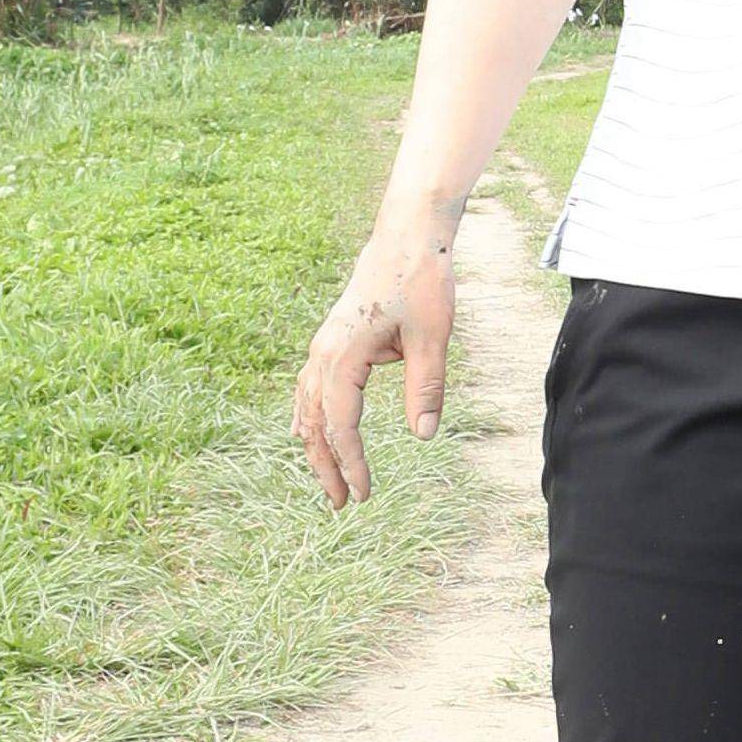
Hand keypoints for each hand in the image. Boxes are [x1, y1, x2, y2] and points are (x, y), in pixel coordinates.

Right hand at [292, 212, 459, 506]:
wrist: (407, 237)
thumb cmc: (422, 282)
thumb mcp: (433, 336)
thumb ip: (426, 386)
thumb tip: (422, 435)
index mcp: (343, 355)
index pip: (341, 424)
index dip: (351, 461)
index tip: (364, 492)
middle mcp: (323, 353)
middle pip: (316, 423)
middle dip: (327, 465)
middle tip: (344, 504)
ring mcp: (323, 345)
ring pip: (308, 407)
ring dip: (317, 446)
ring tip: (329, 481)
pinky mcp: (331, 339)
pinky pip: (310, 388)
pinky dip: (310, 417)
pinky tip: (309, 434)